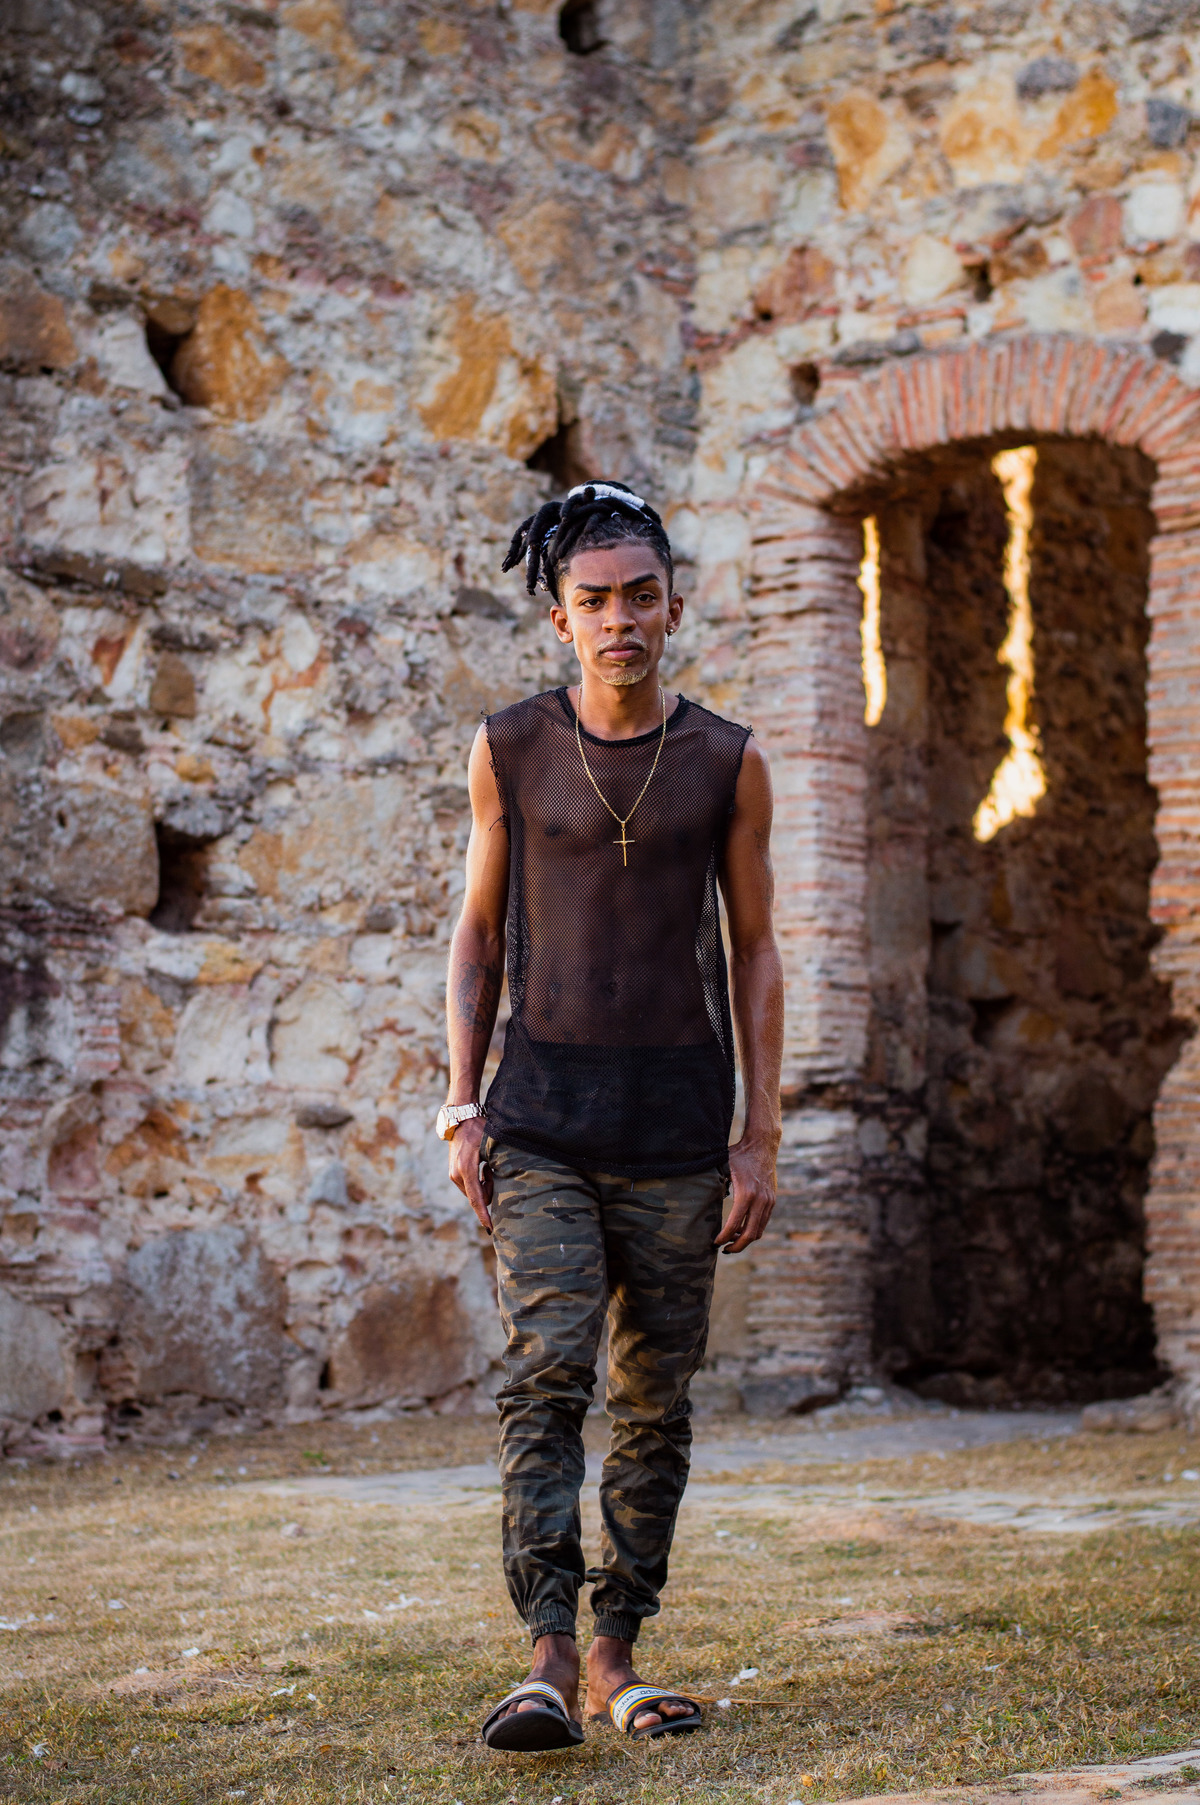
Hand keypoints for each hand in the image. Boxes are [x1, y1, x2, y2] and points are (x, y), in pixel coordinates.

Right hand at [448, 1113, 492, 1232]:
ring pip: (474, 1192)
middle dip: (490, 1191)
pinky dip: (479, 1181)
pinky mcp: (454, 1172)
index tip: (490, 1228)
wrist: (461, 1119)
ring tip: (488, 1167)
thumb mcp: (492, 1146)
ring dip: (485, 1185)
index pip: (476, 1199)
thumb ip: (496, 1166)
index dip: (484, 1215)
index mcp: (466, 1170)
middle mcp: (457, 1175)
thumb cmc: (480, 1129)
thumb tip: (506, 1183)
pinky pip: (470, 1186)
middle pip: (478, 1196)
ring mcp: (453, 1174)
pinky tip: (483, 1167)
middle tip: (494, 1172)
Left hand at [714, 1136, 777, 1254]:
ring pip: (759, 1231)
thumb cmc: (739, 1155)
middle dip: (736, 1246)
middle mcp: (760, 1200)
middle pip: (750, 1234)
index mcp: (746, 1194)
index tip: (715, 1242)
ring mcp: (768, 1201)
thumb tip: (697, 1198)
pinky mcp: (772, 1201)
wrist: (762, 1145)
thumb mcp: (723, 1168)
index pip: (734, 1224)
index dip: (724, 1237)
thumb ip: (714, 1184)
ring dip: (745, 1240)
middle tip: (724, 1249)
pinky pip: (763, 1222)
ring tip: (731, 1240)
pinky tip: (741, 1229)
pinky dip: (753, 1230)